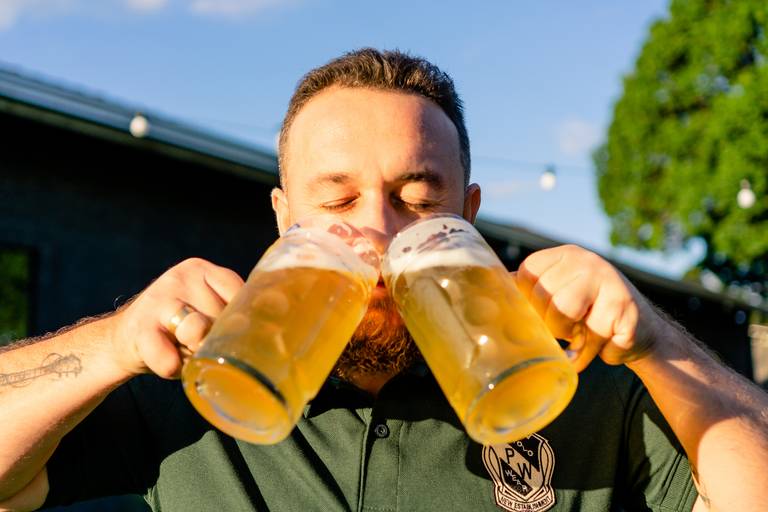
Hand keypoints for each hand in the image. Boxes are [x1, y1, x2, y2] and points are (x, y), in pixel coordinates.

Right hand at [106, 258, 243, 378]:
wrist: (124, 340)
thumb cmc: (179, 326)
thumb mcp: (205, 308)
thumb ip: (231, 310)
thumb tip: (272, 323)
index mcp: (201, 270)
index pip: (238, 293)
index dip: (239, 320)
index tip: (230, 331)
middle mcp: (179, 278)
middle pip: (219, 317)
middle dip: (215, 340)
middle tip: (199, 342)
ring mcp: (158, 301)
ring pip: (197, 333)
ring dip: (195, 352)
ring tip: (186, 350)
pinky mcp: (140, 329)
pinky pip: (170, 360)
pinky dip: (174, 368)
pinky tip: (170, 360)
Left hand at [514, 245, 660, 371]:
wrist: (642, 330)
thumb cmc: (590, 314)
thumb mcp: (561, 292)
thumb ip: (531, 290)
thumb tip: (484, 294)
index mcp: (563, 255)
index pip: (525, 276)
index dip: (530, 303)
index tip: (547, 312)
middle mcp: (586, 261)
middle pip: (545, 299)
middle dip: (554, 325)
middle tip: (571, 328)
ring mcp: (609, 281)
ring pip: (565, 315)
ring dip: (574, 337)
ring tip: (585, 334)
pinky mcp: (625, 307)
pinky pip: (595, 338)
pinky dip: (598, 351)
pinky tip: (608, 341)